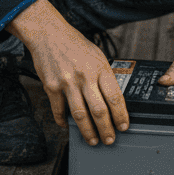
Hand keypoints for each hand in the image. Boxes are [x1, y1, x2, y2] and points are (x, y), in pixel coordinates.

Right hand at [5, 0, 128, 145]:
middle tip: (110, 139)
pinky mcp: (51, 86)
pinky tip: (67, 127)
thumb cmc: (75, 44)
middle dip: (106, 129)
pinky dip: (63, 121)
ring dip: (88, 132)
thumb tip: (113, 100)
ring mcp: (67, 82)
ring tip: (93, 140)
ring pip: (80, 115)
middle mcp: (84, 76)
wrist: (49, 34)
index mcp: (100, 68)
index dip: (121, 115)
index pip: (115, 97)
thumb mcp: (97, 56)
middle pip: (99, 110)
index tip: (124, 126)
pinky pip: (58, 110)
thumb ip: (104, 76)